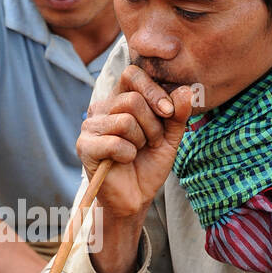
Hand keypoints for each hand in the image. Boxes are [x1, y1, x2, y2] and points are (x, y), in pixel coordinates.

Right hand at [77, 64, 193, 220]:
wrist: (135, 198)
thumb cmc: (149, 164)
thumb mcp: (170, 137)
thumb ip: (178, 114)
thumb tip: (187, 90)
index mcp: (119, 99)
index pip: (132, 74)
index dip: (153, 90)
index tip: (168, 112)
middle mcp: (101, 108)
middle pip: (132, 99)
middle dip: (152, 125)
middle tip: (150, 142)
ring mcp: (89, 126)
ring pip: (125, 120)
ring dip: (140, 141)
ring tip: (136, 152)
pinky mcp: (84, 146)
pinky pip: (115, 142)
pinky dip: (127, 155)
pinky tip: (124, 162)